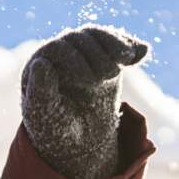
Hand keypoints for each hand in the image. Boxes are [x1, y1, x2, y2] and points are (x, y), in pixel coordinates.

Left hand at [21, 25, 149, 178]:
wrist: (80, 141)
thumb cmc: (58, 132)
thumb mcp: (47, 118)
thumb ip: (41, 93)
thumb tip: (40, 62)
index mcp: (38, 67)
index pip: (56, 49)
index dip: (75, 61)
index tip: (90, 81)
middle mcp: (57, 54)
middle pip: (79, 39)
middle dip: (97, 55)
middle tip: (109, 76)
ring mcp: (80, 53)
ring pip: (97, 36)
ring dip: (114, 45)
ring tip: (125, 61)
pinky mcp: (101, 56)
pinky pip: (114, 44)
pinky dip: (128, 47)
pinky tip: (141, 54)